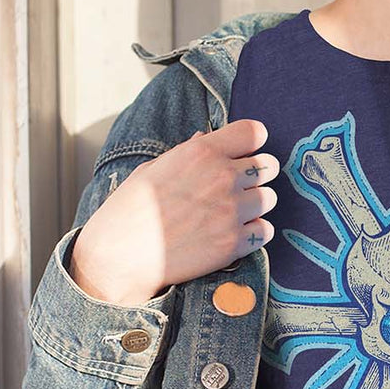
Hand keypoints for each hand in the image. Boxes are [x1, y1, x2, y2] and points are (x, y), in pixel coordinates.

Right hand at [70, 118, 277, 304]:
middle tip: (240, 186)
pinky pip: (265, 231)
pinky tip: (235, 234)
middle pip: (268, 165)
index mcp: (201, 152)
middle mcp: (222, 177)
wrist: (120, 256)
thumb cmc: (130, 210)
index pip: (254, 132)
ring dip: (256, 205)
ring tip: (233, 213)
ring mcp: (231, 211)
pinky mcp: (234, 243)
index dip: (252, 141)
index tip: (245, 151)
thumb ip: (187, 152)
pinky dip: (254, 233)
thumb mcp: (153, 169)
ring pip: (269, 199)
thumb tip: (206, 136)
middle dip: (257, 174)